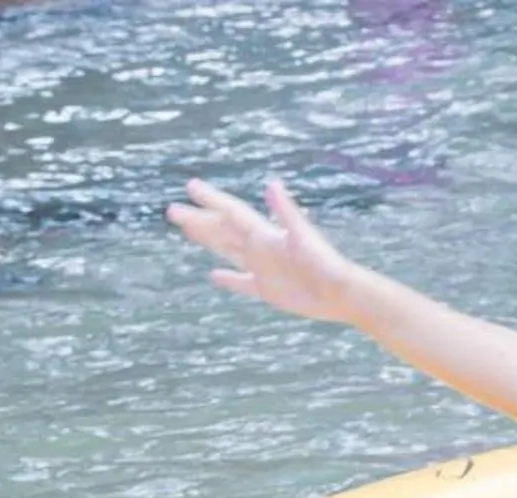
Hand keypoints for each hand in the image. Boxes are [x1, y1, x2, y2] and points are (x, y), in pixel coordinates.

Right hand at [167, 178, 364, 322]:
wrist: (343, 294)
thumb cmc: (326, 263)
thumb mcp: (303, 236)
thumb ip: (286, 211)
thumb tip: (271, 183)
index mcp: (265, 234)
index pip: (232, 212)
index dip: (212, 199)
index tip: (191, 186)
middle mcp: (261, 248)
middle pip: (223, 230)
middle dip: (199, 219)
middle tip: (173, 209)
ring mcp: (263, 268)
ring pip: (228, 251)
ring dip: (208, 240)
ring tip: (187, 229)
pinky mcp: (268, 290)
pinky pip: (242, 283)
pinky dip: (228, 279)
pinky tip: (213, 276)